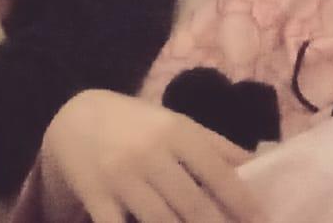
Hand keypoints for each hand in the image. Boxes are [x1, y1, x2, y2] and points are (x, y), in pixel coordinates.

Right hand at [38, 89, 262, 222]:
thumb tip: (257, 164)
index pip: (217, 172)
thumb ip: (215, 145)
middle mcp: (151, 154)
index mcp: (177, 133)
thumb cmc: (138, 125)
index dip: (242, 202)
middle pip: (192, 204)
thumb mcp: (176, 124)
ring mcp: (122, 178)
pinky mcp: (97, 198)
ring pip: (161, 221)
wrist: (75, 119)